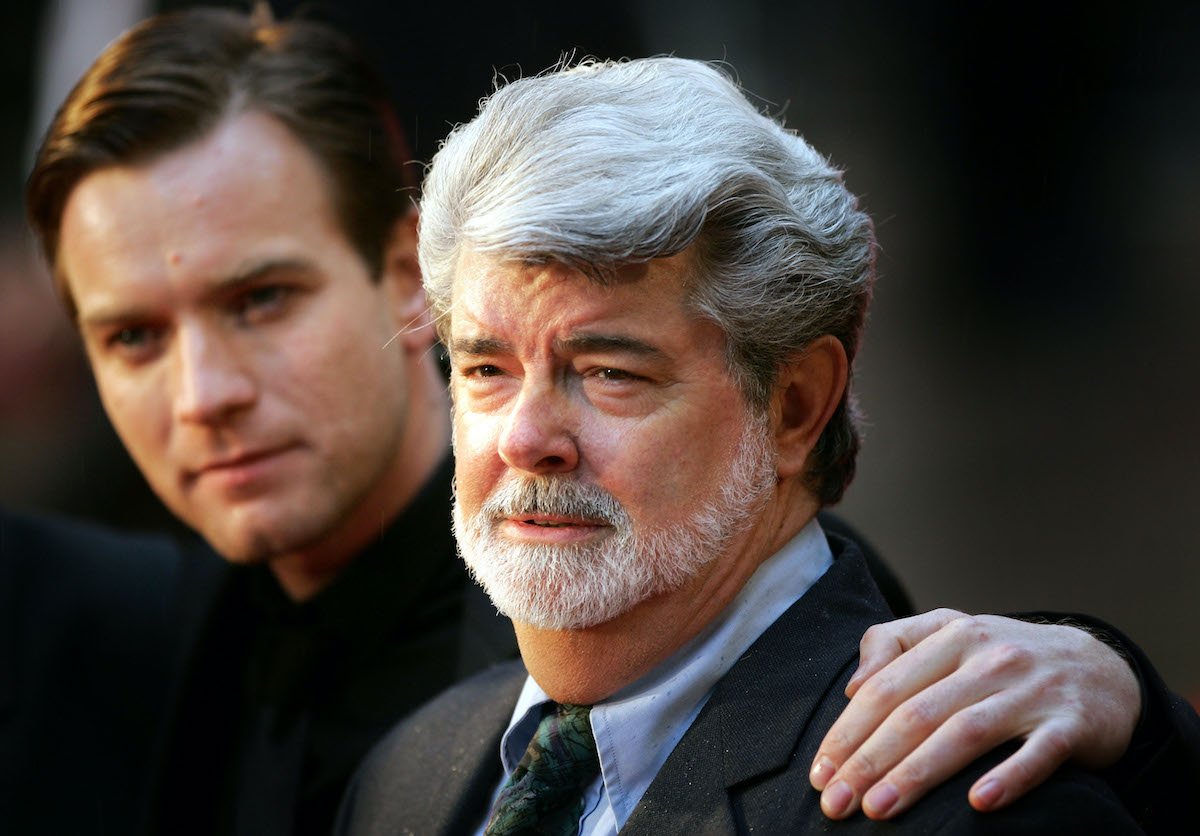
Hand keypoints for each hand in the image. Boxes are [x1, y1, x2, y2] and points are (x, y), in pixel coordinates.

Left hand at [808, 609, 1140, 819]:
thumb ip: (895, 644)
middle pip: (917, 712)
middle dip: (869, 761)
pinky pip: (1037, 754)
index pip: (885, 687)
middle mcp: (989, 659)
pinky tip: (977, 804)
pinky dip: (1008, 778)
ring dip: (918, 774)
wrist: (1102, 668)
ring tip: (879, 809)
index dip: (848, 731)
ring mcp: (1031, 691)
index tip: (819, 772)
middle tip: (836, 803)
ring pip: (965, 732)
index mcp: (952, 637)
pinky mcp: (1071, 724)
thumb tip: (853, 686)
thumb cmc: (1006, 659)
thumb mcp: (951, 634)